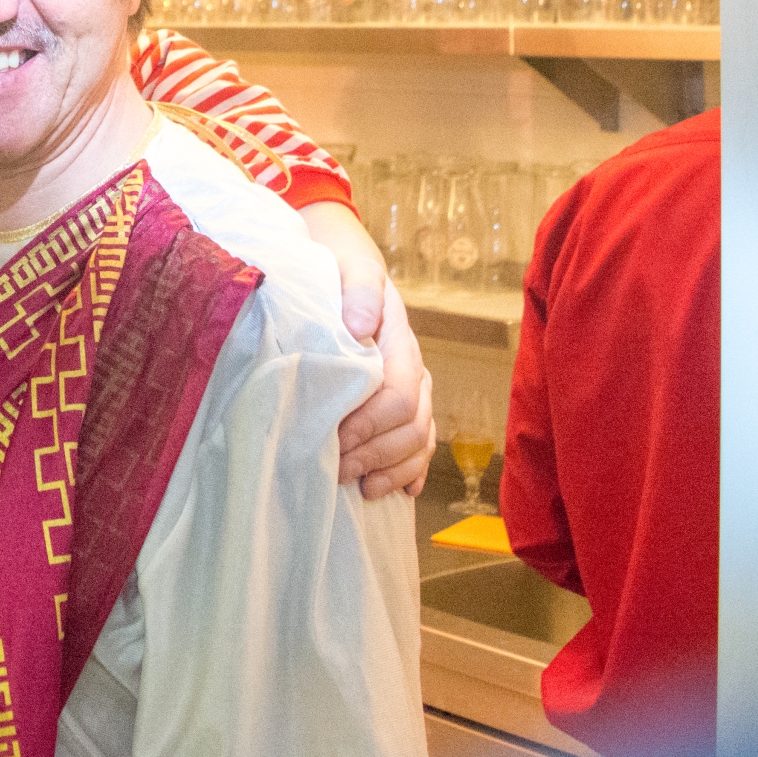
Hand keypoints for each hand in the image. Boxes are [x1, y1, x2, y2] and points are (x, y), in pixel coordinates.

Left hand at [341, 284, 432, 499]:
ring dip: (393, 469)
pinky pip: (420, 443)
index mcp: (400, 344)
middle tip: (338, 469)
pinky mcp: (405, 402)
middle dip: (378, 454)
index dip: (371, 425)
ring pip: (420, 440)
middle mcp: (413, 370)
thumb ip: (360, 291)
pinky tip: (398, 490)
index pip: (400, 396)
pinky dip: (411, 470)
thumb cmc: (342, 271)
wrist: (345, 267)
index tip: (337, 439)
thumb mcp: (351, 269)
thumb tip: (360, 325)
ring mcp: (413, 388)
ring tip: (362, 487)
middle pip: (412, 427)